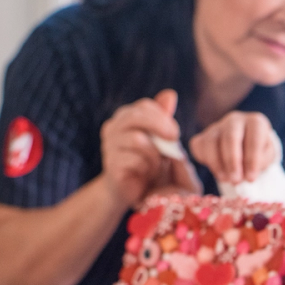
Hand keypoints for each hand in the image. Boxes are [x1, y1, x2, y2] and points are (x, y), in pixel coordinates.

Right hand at [99, 89, 200, 209]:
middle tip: (174, 139)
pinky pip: (134, 160)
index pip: (145, 106)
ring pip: (137, 140)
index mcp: (124, 117)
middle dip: (159, 126)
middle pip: (136, 117)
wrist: (128, 190)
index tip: (175, 132)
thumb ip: (161, 117)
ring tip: (159, 164)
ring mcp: (109, 146)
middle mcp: (112, 127)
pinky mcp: (111, 165)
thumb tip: (170, 94)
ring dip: (155, 153)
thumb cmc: (146, 161)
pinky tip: (149, 173)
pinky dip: (147, 167)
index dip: (163, 117)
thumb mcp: (157, 139)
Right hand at [189, 111, 278, 184]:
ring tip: (226, 179)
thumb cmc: (258, 153)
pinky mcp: (202, 136)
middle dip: (232, 161)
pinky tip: (218, 172)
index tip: (251, 178)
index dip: (252, 160)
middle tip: (235, 180)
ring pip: (211, 142)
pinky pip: (200, 147)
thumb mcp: (266, 157)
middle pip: (231, 137)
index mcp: (255, 123)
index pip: (254, 139)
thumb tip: (246, 173)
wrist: (245, 150)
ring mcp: (217, 126)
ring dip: (218, 164)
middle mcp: (235, 120)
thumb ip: (260, 162)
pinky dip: (206, 162)